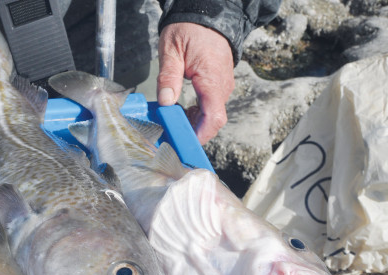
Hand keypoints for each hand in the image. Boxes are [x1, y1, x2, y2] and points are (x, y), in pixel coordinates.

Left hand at [157, 22, 234, 144]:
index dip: (200, 135)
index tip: (183, 144)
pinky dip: (196, 115)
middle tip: (169, 136)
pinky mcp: (218, 86)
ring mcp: (222, 87)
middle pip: (212, 121)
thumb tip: (165, 102)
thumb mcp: (171, 50)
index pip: (213, 117)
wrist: (207, 16)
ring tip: (171, 122)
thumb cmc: (190, 30)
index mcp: (212, 78)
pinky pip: (210, 107)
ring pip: (211, 116)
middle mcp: (222, 86)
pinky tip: (180, 113)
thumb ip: (168, 78)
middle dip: (192, 133)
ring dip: (193, 124)